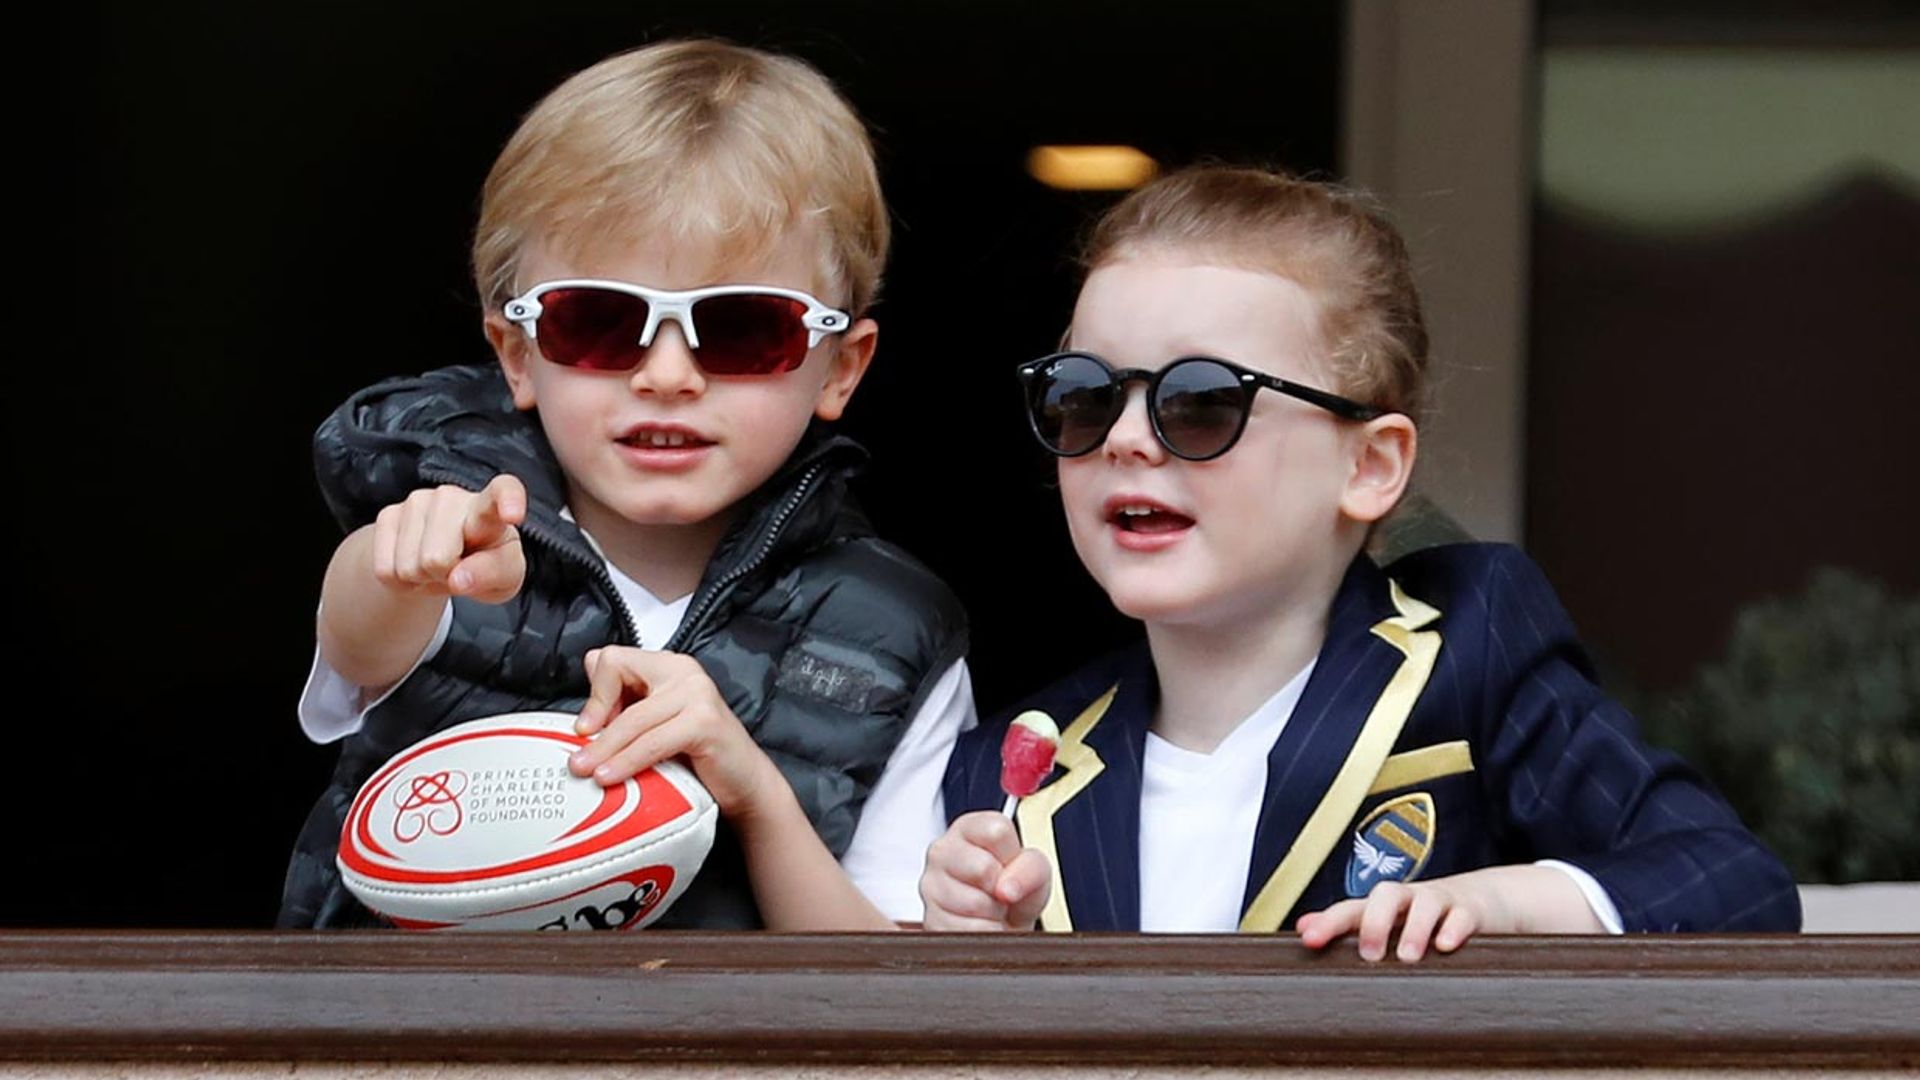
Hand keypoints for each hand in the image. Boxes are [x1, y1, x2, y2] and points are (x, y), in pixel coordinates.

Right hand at [370, 474, 526, 602]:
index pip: (504, 490)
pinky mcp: (388, 515)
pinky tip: (415, 564)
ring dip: (422, 578)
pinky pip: (385, 570)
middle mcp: (452, 497)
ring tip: (437, 566)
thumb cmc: (485, 562)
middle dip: (443, 575)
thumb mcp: (504, 576)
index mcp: (491, 508)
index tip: (514, 515)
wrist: (444, 560)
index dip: (508, 500)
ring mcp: (416, 502)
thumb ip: (492, 575)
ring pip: (409, 567)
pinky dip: (401, 581)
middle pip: (438, 558)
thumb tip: (458, 579)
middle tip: (455, 569)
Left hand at [570, 647, 783, 817]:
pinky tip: (611, 776)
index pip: (612, 659)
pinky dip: (627, 761)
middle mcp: (684, 670)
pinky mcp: (705, 721)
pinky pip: (652, 742)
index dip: (594, 693)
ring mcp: (698, 693)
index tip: (586, 728)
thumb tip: (585, 685)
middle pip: (617, 676)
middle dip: (593, 722)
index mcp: (668, 665)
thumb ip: (627, 705)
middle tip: (576, 760)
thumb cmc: (698, 756)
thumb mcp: (656, 725)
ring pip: (632, 717)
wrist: (745, 783)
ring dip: (604, 748)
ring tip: (587, 772)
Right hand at [919, 811, 1052, 930]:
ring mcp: (931, 886)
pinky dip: (983, 932)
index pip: (996, 831)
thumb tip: (1006, 888)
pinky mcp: (930, 920)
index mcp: (969, 828)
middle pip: (983, 868)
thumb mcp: (1036, 873)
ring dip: (992, 914)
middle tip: (999, 890)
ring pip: (974, 903)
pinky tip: (980, 923)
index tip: (1009, 864)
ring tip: (990, 908)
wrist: (1003, 928)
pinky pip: (967, 930)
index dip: (1011, 854)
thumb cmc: (1015, 893)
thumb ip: (1031, 868)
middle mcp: (942, 852)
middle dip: (1000, 887)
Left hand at [1296, 864, 1603, 960]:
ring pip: (1426, 903)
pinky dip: (1454, 929)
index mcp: (1385, 906)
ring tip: (1408, 956)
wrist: (1485, 900)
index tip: (1308, 939)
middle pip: (1387, 894)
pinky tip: (1446, 946)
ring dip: (1414, 928)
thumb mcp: (1390, 922)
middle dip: (1374, 922)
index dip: (1328, 922)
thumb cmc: (1427, 917)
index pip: (1351, 908)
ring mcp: (1442, 903)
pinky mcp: (1473, 912)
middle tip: (1368, 954)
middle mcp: (1410, 899)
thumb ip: (1350, 926)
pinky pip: (1463, 916)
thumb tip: (1301, 930)